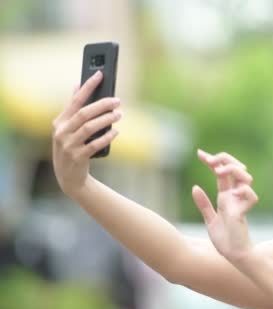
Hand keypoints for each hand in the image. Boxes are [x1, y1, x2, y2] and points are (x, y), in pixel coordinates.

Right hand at [51, 71, 122, 196]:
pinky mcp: (77, 157)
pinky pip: (94, 144)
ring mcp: (68, 145)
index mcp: (60, 122)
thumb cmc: (72, 147)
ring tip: (119, 114)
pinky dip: (106, 137)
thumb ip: (73, 109)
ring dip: (106, 119)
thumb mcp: (68, 128)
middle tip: (118, 100)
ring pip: (89, 127)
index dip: (88, 86)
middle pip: (84, 113)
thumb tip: (77, 85)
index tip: (100, 74)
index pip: (75, 100)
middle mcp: (61, 132)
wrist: (68, 177)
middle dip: (102, 105)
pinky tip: (116, 131)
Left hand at [192, 149, 257, 261]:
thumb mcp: (210, 219)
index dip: (212, 161)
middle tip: (209, 160)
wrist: (233, 255)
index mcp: (225, 196)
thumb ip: (204, 204)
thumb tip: (195, 187)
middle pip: (235, 169)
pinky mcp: (243, 212)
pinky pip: (250, 197)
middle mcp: (234, 197)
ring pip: (245, 178)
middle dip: (224, 160)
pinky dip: (244, 191)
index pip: (221, 173)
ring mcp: (240, 203)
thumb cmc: (225, 240)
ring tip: (218, 170)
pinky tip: (233, 192)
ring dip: (233, 170)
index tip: (199, 153)